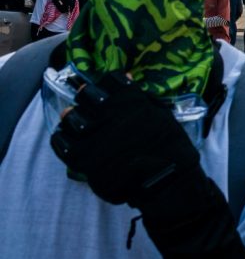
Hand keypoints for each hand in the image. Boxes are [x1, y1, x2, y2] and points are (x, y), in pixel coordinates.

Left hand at [50, 73, 199, 207]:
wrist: (163, 180)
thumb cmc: (169, 145)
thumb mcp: (162, 114)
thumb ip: (141, 97)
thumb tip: (126, 78)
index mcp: (129, 99)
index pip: (110, 79)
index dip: (110, 83)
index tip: (112, 91)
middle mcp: (107, 112)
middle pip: (86, 94)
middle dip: (89, 98)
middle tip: (94, 107)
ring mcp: (91, 134)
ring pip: (69, 116)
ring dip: (74, 117)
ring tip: (81, 124)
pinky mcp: (80, 156)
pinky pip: (60, 141)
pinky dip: (62, 137)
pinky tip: (70, 139)